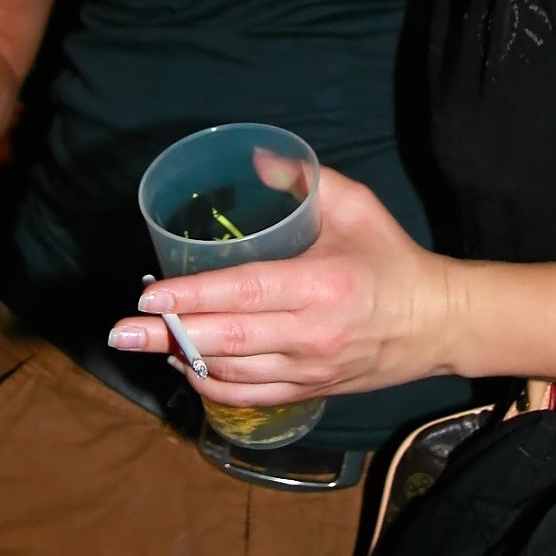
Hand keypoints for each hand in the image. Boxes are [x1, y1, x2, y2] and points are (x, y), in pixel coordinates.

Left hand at [108, 167, 453, 407]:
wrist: (436, 323)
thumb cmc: (390, 257)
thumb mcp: (357, 205)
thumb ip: (305, 179)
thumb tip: (253, 159)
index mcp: (321, 286)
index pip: (244, 292)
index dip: (194, 296)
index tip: (151, 294)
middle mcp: (311, 334)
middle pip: (226, 340)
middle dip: (165, 336)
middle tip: (119, 331)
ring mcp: (309, 370)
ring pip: (231, 373)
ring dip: (182, 359)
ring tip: (144, 343)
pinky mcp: (310, 391)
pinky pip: (249, 397)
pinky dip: (211, 385)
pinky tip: (186, 367)